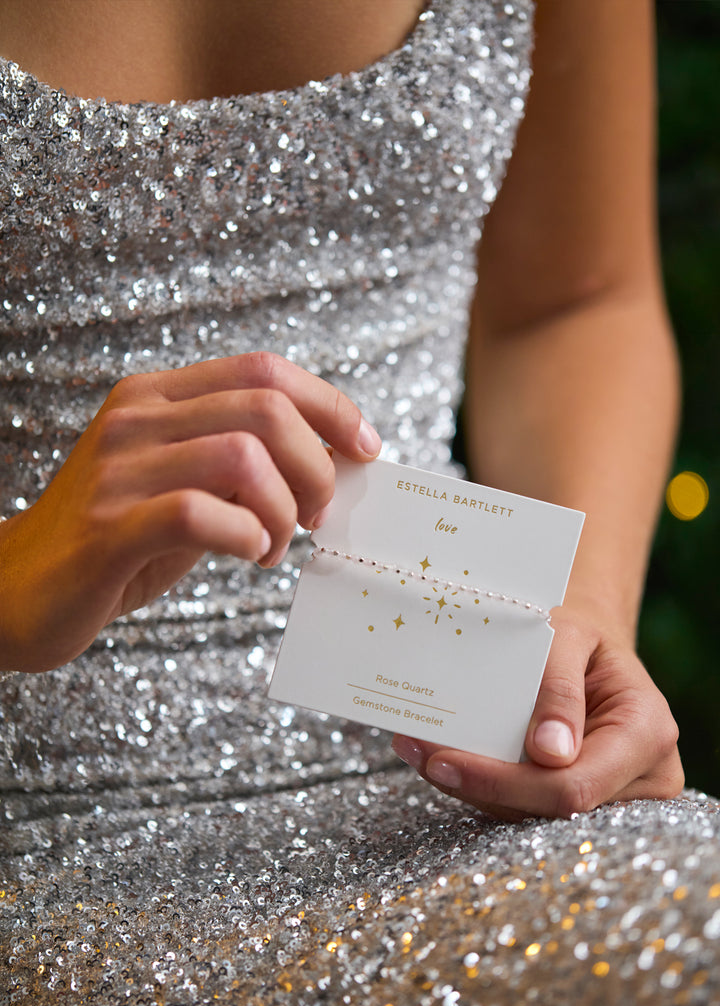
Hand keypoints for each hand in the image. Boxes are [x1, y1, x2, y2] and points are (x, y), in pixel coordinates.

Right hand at [0, 352, 381, 671]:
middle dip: (317, 465)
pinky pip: (201, 513)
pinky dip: (247, 535)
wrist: (14, 589)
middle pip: (266, 407)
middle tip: (315, 514)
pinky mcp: (110, 527)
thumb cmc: (116, 539)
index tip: (365, 448)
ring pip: (243, 455)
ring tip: (274, 544)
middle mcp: (137, 418)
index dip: (330, 405)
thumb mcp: (182, 485)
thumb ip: (243, 467)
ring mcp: (119, 469)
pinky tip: (248, 555)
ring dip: (284, 508)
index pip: (264, 369)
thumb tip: (331, 465)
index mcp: (157, 396)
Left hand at [392, 604, 683, 819]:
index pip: (573, 785)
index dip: (505, 783)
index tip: (444, 762)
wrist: (588, 648)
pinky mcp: (582, 803)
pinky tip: (441, 757)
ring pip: (530, 815)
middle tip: (416, 751)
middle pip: (549, 809)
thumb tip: (551, 753)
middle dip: (479, 785)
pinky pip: (526, 807)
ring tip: (418, 748)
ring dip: (471, 786)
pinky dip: (483, 784)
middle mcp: (642, 778)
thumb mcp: (568, 637)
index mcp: (646, 733)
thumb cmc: (579, 636)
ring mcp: (615, 797)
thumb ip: (558, 687)